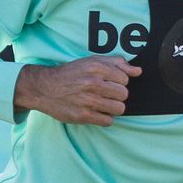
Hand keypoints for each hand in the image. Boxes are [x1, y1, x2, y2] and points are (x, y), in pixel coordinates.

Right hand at [14, 57, 140, 125]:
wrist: (44, 87)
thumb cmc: (71, 74)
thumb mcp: (92, 61)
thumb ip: (117, 63)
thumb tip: (138, 71)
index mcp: (96, 67)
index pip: (125, 79)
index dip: (119, 82)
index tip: (109, 83)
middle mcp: (93, 83)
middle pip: (124, 94)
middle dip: (117, 95)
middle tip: (106, 94)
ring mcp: (88, 100)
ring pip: (119, 109)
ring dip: (113, 108)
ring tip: (103, 104)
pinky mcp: (82, 115)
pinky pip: (108, 121)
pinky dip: (104, 118)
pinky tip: (96, 112)